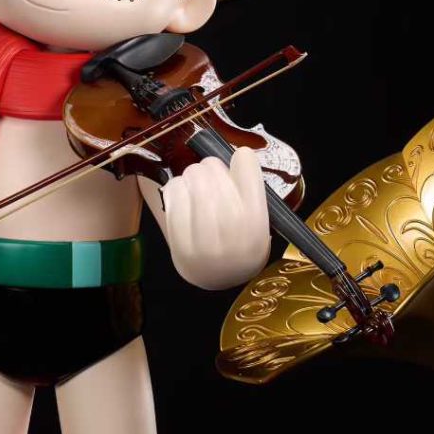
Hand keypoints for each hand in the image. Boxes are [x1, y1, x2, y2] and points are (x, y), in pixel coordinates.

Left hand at [162, 148, 270, 290]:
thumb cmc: (241, 242)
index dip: (243, 159)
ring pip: (194, 179)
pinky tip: (183, 194)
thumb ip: (251, 190)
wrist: (220, 279)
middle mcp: (234, 232)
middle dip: (212, 167)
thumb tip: (240, 154)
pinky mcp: (181, 244)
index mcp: (257, 222)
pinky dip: (177, 187)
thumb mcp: (259, 220)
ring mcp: (206, 241)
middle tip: (211, 174)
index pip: (248, 171)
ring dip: (194, 175)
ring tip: (197, 185)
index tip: (240, 159)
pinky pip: (174, 195)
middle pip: (215, 171)